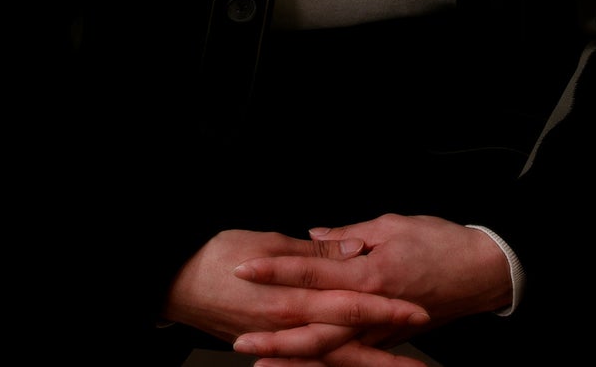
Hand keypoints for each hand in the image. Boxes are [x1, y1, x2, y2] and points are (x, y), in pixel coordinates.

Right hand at [162, 227, 429, 349]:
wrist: (174, 284)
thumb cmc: (215, 256)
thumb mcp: (266, 241)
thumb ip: (312, 253)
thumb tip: (350, 251)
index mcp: (292, 297)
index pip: (350, 304)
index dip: (385, 307)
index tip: (417, 307)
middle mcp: (288, 325)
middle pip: (348, 339)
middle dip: (387, 343)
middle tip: (421, 346)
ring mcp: (278, 341)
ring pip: (332, 357)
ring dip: (368, 362)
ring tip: (400, 365)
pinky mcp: (268, 345)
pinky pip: (308, 360)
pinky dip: (332, 364)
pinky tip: (353, 363)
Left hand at [231, 213, 512, 362]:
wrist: (482, 272)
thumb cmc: (440, 241)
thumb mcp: (392, 225)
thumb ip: (350, 235)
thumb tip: (313, 237)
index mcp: (369, 272)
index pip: (312, 273)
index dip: (276, 271)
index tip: (244, 269)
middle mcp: (371, 308)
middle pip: (315, 326)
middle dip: (275, 332)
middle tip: (239, 337)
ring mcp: (382, 330)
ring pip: (331, 350)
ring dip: (295, 356)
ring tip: (261, 359)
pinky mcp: (391, 340)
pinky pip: (353, 356)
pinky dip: (326, 362)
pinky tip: (304, 363)